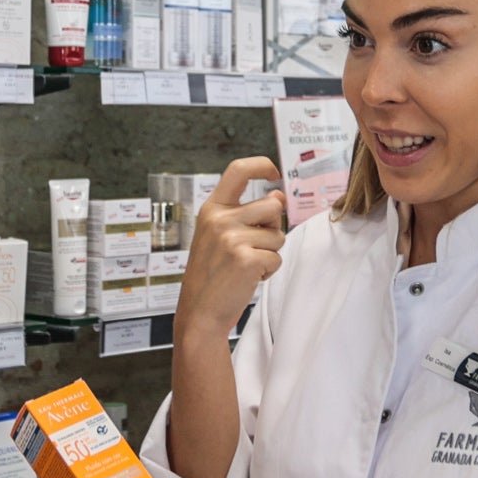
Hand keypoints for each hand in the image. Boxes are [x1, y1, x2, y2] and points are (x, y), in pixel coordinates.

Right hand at [176, 155, 287, 344]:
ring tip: (245, 266)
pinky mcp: (247, 259)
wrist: (199, 312)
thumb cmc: (211, 275)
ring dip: (269, 253)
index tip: (273, 172)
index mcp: (212, 209)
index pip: (238, 170)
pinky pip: (276, 258)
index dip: (260, 165)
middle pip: (272, 206)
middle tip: (253, 247)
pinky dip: (268, 271)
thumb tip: (278, 196)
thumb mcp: (219, 236)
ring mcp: (233, 239)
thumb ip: (246, 215)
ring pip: (278, 235)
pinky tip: (248, 278)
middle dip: (272, 227)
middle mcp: (220, 219)